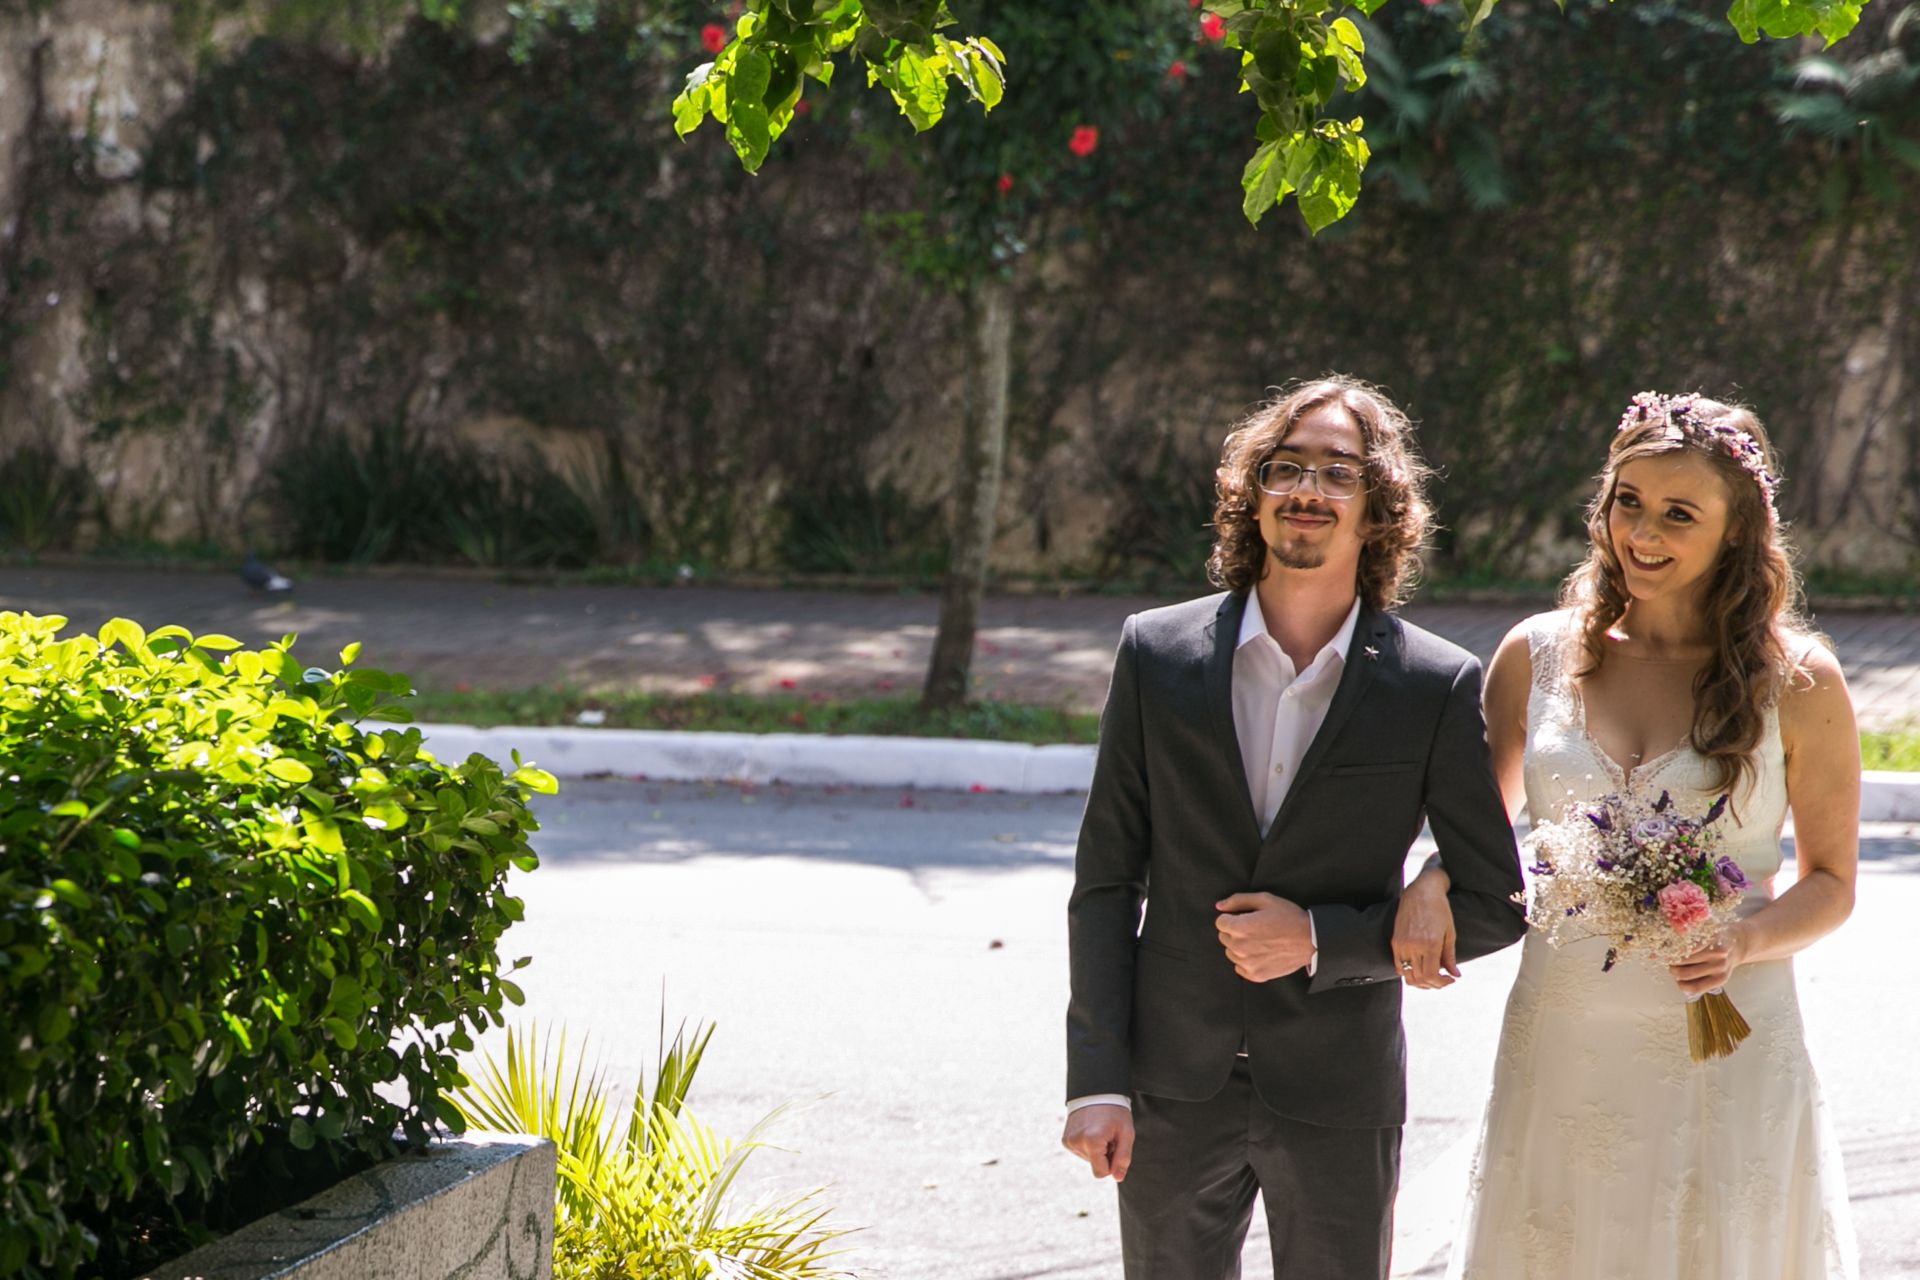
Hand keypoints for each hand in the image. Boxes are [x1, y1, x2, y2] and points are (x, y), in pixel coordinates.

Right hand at [1061, 1104, 1133, 1181]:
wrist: (1097, 1091)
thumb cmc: (1115, 1112)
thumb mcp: (1126, 1134)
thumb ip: (1123, 1158)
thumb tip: (1117, 1178)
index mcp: (1092, 1141)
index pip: (1101, 1173)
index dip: (1111, 1164)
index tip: (1115, 1147)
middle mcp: (1076, 1142)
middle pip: (1095, 1165)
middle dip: (1104, 1155)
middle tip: (1108, 1135)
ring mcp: (1068, 1140)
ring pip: (1088, 1159)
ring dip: (1096, 1149)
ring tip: (1100, 1131)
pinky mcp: (1065, 1139)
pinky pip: (1080, 1152)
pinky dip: (1088, 1146)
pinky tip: (1091, 1130)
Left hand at [1215, 892, 1313, 981]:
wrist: (1310, 940)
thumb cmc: (1288, 917)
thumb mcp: (1265, 900)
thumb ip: (1238, 900)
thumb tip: (1219, 906)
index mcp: (1240, 927)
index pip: (1220, 922)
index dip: (1232, 917)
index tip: (1245, 918)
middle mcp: (1240, 947)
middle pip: (1224, 937)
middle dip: (1235, 931)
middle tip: (1255, 928)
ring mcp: (1247, 964)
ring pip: (1231, 953)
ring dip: (1240, 946)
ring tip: (1260, 940)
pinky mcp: (1256, 975)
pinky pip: (1239, 968)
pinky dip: (1247, 961)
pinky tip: (1261, 953)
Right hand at [1393, 870, 1459, 989]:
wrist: (1421, 891)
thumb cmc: (1439, 909)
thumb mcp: (1450, 933)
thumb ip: (1450, 957)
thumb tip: (1454, 975)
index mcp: (1430, 943)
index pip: (1431, 976)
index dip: (1441, 983)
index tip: (1449, 980)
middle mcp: (1413, 945)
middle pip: (1419, 979)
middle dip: (1433, 984)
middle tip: (1442, 980)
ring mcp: (1402, 944)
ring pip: (1407, 975)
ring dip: (1420, 981)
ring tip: (1431, 976)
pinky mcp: (1395, 941)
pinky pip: (1399, 966)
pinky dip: (1409, 972)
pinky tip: (1419, 967)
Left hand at [1669, 924, 1749, 995]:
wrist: (1738, 944)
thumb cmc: (1716, 935)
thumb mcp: (1702, 928)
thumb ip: (1682, 936)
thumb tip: (1655, 950)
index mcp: (1712, 937)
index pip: (1683, 945)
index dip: (1669, 949)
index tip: (1661, 949)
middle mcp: (1717, 954)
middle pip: (1682, 960)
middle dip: (1669, 960)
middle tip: (1666, 958)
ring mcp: (1720, 968)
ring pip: (1686, 974)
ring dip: (1674, 972)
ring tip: (1672, 967)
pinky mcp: (1721, 980)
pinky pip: (1697, 987)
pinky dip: (1683, 985)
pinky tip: (1680, 980)